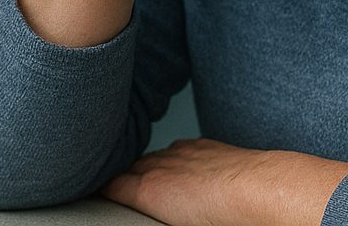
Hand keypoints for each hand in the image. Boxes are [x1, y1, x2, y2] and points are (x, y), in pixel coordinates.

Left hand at [100, 138, 347, 225]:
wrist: (259, 188)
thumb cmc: (262, 191)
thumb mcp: (239, 176)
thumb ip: (224, 181)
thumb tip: (229, 196)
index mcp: (199, 151)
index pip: (166, 158)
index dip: (154, 166)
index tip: (149, 172)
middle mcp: (176, 155)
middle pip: (141, 159)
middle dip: (128, 166)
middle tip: (106, 165)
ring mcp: (161, 169)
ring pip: (126, 168)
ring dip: (114, 171)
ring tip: (89, 172)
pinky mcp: (149, 188)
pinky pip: (113, 185)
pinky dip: (100, 186)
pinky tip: (84, 187)